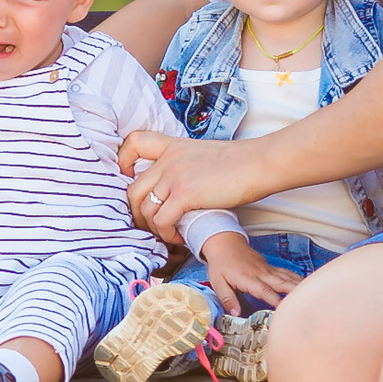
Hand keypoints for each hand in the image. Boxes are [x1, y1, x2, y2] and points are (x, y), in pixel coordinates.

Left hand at [121, 130, 263, 240]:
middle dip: (136, 215)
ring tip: (169, 235)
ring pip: (146, 210)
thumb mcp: (203, 155)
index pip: (133, 143)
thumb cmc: (239, 164)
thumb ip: (184, 167)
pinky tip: (179, 238)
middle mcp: (169, 160)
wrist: (259, 163)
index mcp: (172, 147)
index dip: (123, 162)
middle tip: (150, 228)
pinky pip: (162, 221)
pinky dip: (167, 234)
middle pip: (132, 191)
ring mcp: (175, 176)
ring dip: (154, 229)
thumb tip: (175, 193)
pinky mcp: (185, 193)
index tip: (129, 179)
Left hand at [198, 232, 299, 313]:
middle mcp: (262, 274)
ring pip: (287, 277)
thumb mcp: (218, 283)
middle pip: (282, 283)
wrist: (225, 243)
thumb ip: (228, 299)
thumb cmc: (221, 264)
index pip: (265, 292)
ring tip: (313, 294)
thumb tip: (235, 314)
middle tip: (308, 303)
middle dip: (295, 293)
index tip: (286, 310)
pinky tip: (306, 284)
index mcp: (249, 279)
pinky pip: (286, 273)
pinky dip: (297, 278)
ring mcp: (268, 269)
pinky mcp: (270, 267)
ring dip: (300, 285)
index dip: (276, 301)